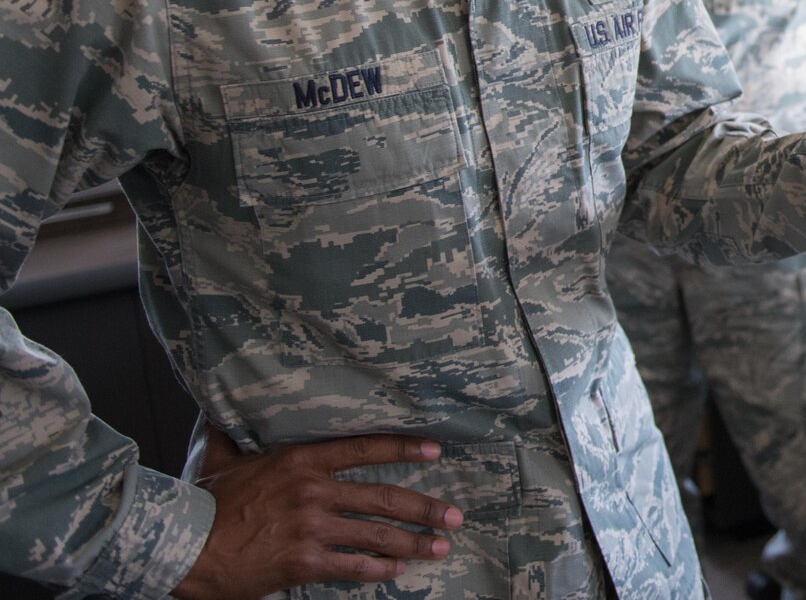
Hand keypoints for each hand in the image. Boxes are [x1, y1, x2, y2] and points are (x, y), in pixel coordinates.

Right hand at [172, 426, 463, 599]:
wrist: (183, 548)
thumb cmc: (202, 504)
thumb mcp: (220, 459)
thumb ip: (229, 431)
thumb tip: (216, 404)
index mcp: (300, 461)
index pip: (364, 449)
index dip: (403, 448)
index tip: (435, 450)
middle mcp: (313, 492)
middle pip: (383, 497)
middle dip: (424, 507)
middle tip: (454, 516)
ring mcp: (311, 528)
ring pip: (375, 534)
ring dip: (412, 542)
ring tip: (440, 546)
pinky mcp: (304, 562)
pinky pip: (352, 566)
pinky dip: (379, 569)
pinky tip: (398, 570)